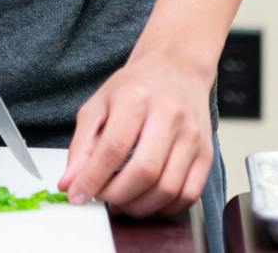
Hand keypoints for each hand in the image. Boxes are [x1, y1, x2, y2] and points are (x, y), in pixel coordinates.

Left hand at [60, 45, 214, 215]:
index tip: (78, 195)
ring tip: (121, 201)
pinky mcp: (207, 154)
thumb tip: (70, 183)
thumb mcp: (98, 105)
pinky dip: (165, 208)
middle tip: (101, 197)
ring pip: (168, 188)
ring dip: (139, 206)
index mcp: (136, 99)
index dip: (93, 178)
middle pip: (144, 171)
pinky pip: (189, 194)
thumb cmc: (135, 88)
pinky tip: (147, 201)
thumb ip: (81, 145)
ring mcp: (192, 137)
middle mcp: (169, 117)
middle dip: (117, 195)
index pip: (113, 148)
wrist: (176, 70)